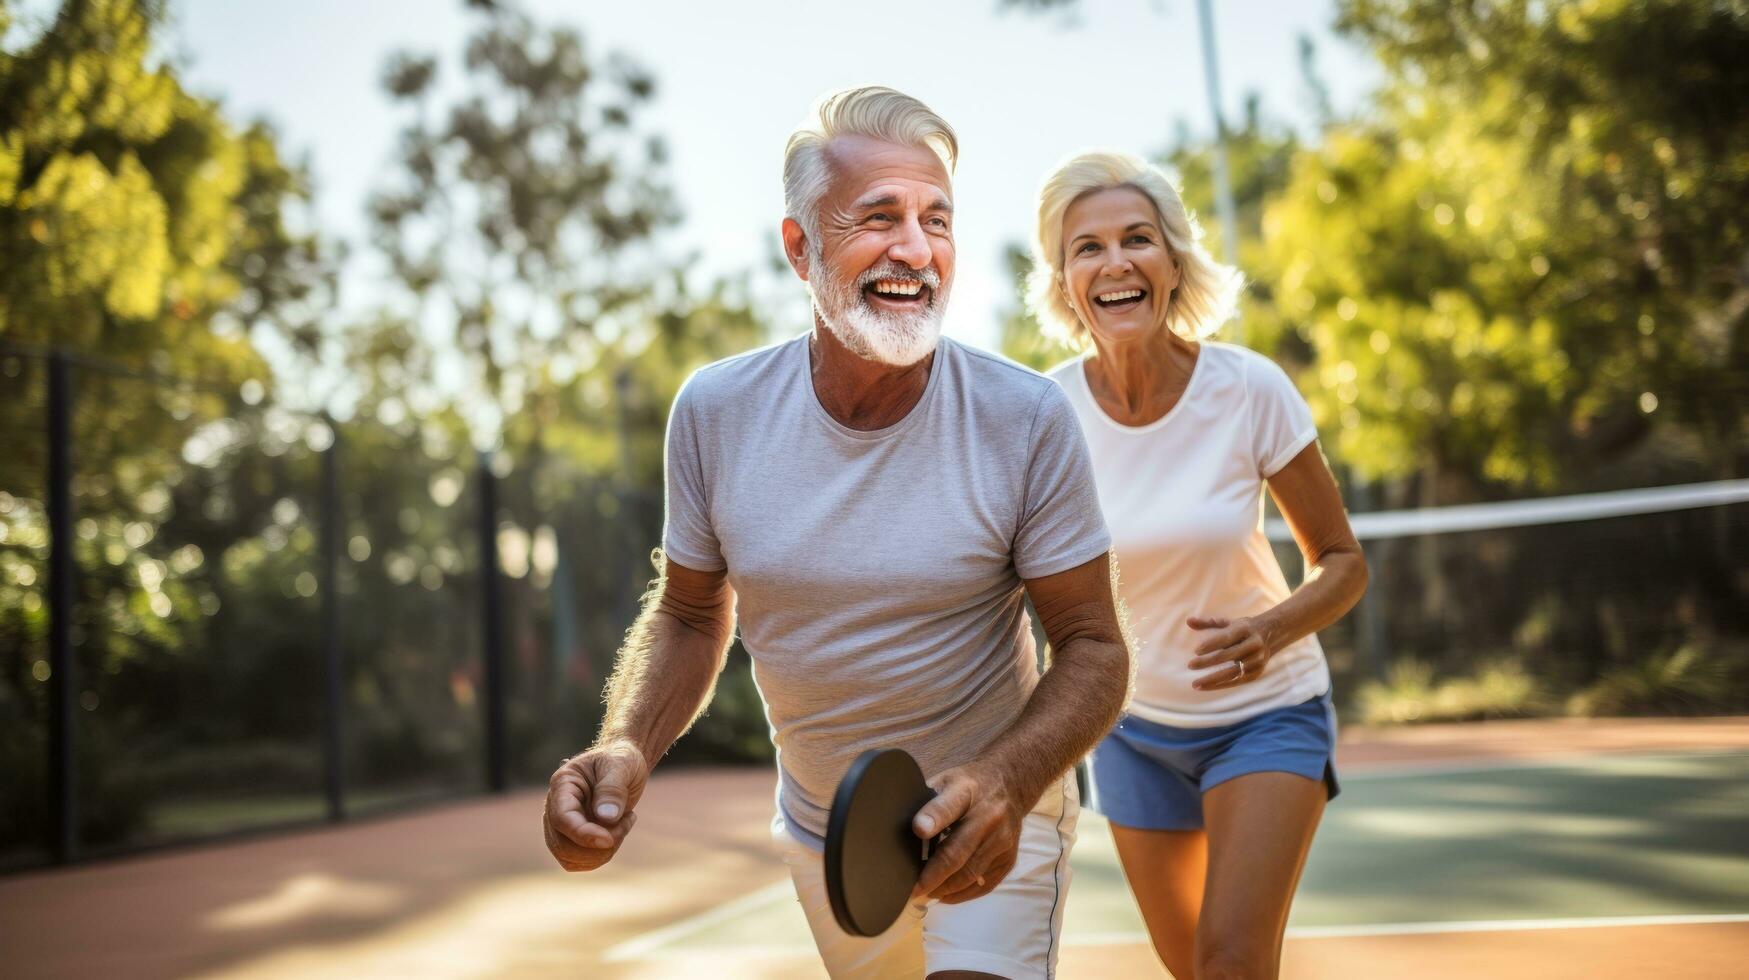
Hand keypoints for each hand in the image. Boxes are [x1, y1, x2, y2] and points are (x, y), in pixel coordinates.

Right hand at [543, 740, 647, 871]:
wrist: (625, 767)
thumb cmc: (622, 760)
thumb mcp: (621, 765)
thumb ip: (612, 789)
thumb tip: (605, 818)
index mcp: (563, 784)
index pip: (561, 818)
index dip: (583, 834)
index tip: (609, 840)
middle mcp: (556, 806)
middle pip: (562, 844)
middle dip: (598, 845)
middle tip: (626, 821)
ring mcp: (562, 825)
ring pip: (569, 858)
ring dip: (602, 852)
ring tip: (624, 823)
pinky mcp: (572, 839)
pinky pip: (579, 862)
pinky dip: (602, 856)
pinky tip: (618, 833)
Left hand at [909, 762, 1026, 904]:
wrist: (1013, 784)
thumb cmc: (970, 786)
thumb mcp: (947, 780)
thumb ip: (928, 802)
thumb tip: (898, 826)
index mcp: (967, 791)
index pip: (949, 805)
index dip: (933, 818)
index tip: (918, 830)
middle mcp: (989, 816)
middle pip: (958, 851)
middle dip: (932, 874)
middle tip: (911, 890)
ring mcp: (1002, 840)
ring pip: (969, 874)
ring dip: (944, 889)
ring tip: (924, 894)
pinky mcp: (1009, 859)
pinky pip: (983, 885)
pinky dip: (961, 894)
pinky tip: (945, 895)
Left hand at [1188, 615, 1276, 690]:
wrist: (1272, 635)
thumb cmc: (1243, 628)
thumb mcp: (1228, 623)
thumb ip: (1208, 623)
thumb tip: (1188, 621)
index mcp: (1245, 629)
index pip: (1226, 637)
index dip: (1212, 644)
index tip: (1195, 651)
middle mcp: (1253, 644)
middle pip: (1228, 655)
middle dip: (1208, 661)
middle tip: (1190, 665)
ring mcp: (1256, 660)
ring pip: (1232, 672)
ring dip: (1213, 679)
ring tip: (1195, 684)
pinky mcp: (1256, 673)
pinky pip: (1236, 681)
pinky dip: (1220, 685)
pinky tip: (1205, 687)